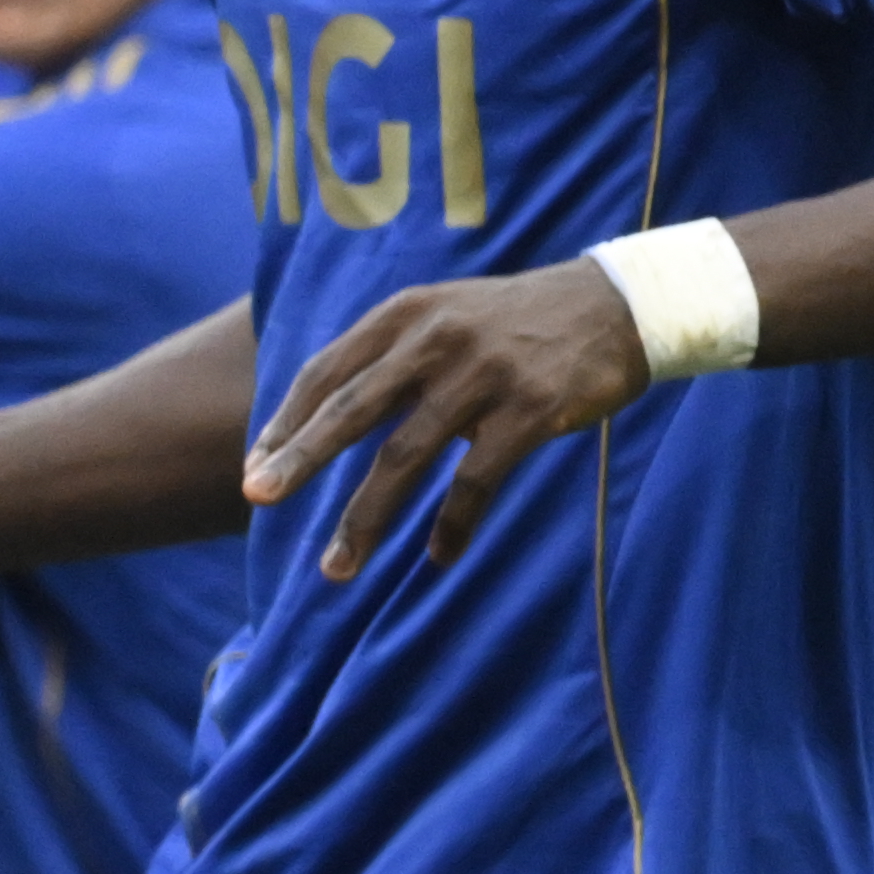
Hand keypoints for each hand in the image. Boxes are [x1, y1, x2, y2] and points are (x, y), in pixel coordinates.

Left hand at [241, 264, 655, 582]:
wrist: (619, 306)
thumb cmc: (514, 323)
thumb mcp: (443, 315)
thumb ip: (388, 357)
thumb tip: (318, 422)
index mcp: (404, 314)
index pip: (325, 371)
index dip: (285, 421)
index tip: (254, 466)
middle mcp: (435, 339)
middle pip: (350, 410)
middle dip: (300, 459)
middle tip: (256, 497)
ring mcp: (482, 374)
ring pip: (405, 457)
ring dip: (366, 519)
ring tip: (335, 568)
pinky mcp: (529, 410)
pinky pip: (476, 481)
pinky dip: (452, 525)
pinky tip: (437, 558)